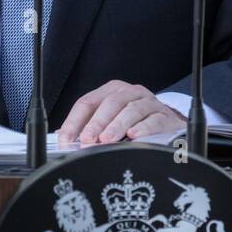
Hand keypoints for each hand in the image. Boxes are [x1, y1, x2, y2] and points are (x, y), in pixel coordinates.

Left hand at [58, 80, 185, 144]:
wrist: (167, 124)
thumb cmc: (134, 122)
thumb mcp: (109, 120)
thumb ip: (88, 127)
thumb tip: (64, 138)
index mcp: (111, 92)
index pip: (87, 102)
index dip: (74, 121)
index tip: (66, 139)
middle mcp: (130, 93)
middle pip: (110, 103)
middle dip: (97, 123)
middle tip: (88, 139)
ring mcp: (149, 102)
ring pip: (132, 109)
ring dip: (117, 125)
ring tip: (107, 140)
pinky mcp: (164, 115)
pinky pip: (154, 120)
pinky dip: (143, 128)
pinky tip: (134, 135)